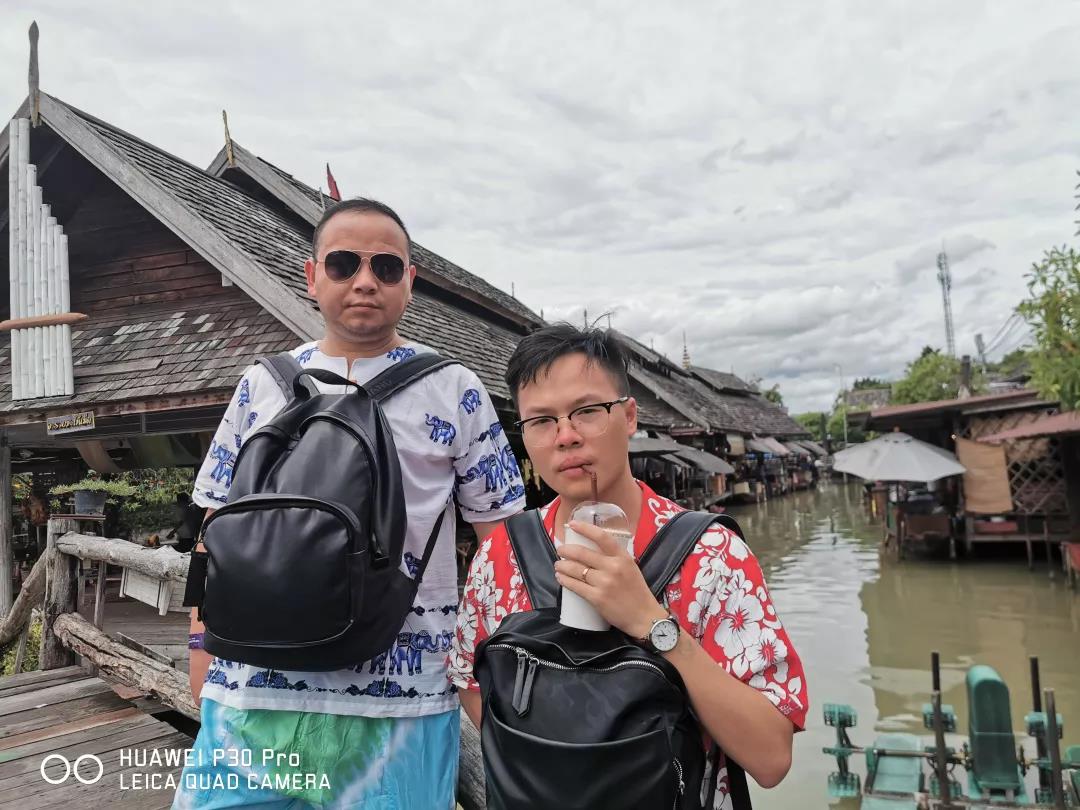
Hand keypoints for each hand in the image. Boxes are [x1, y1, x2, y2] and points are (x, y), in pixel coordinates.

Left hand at [554, 520, 667, 638]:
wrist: (644, 616)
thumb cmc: (637, 591)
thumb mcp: (631, 568)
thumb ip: (615, 558)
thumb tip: (594, 550)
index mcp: (623, 557)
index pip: (602, 537)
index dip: (585, 528)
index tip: (572, 524)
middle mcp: (613, 567)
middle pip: (583, 553)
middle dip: (566, 550)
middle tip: (560, 550)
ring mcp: (604, 583)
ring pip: (576, 570)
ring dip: (562, 565)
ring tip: (558, 565)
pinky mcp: (597, 598)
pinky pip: (575, 586)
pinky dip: (565, 581)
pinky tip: (560, 578)